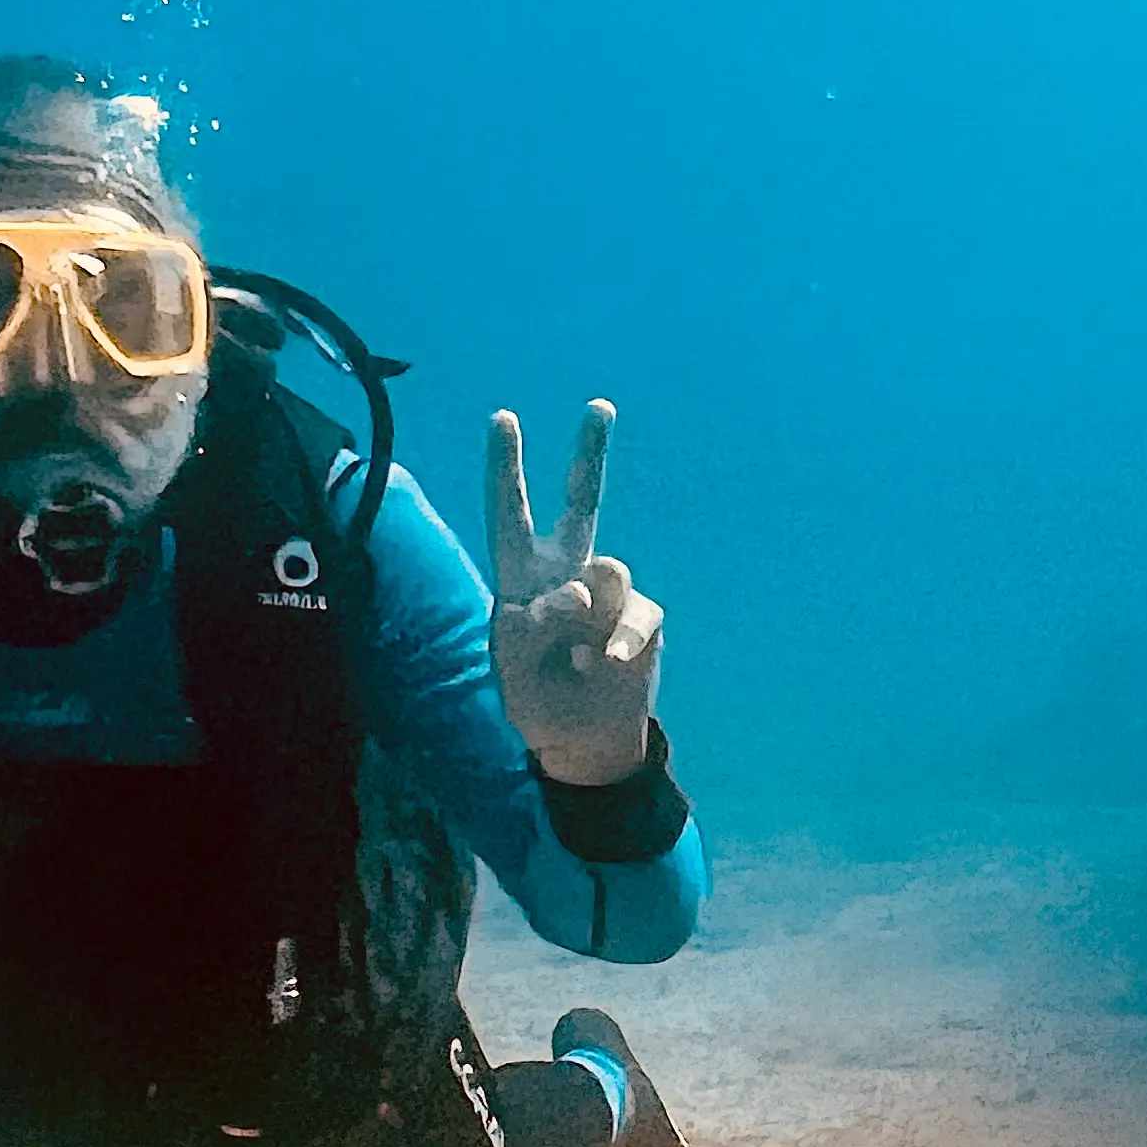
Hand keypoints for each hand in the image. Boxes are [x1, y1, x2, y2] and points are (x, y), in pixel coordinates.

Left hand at [485, 399, 662, 788]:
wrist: (584, 742)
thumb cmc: (535, 700)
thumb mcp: (512, 668)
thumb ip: (532, 624)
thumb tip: (579, 590)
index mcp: (521, 578)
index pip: (510, 514)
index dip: (506, 468)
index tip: (504, 417)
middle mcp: (567, 573)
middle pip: (582, 502)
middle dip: (590, 452)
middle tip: (599, 405)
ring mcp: (608, 595)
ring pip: (608, 569)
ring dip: (592, 609)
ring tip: (580, 657)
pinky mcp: (641, 619)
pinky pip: (635, 616)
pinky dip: (619, 643)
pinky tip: (607, 667)